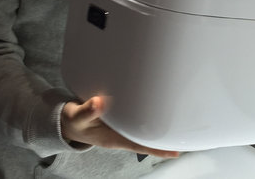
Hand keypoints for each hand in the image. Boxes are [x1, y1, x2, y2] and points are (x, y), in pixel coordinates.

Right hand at [61, 96, 179, 157]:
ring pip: (144, 129)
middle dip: (165, 138)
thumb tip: (99, 102)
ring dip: (159, 126)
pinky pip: (138, 118)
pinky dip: (149, 115)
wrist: (68, 122)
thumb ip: (88, 110)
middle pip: (147, 138)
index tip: (176, 152)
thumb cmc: (75, 121)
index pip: (141, 144)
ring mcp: (122, 126)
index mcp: (114, 138)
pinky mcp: (121, 117)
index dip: (158, 149)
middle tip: (186, 135)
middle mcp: (122, 133)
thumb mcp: (77, 117)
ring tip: (179, 123)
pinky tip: (158, 107)